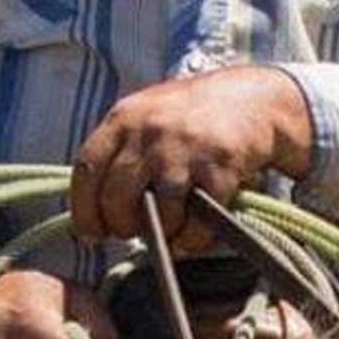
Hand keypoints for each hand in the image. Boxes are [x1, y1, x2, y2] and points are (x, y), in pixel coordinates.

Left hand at [70, 65, 311, 249]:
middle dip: (120, 225)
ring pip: (156, 212)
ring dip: (160, 234)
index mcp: (124, 118)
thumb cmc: (193, 115)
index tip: (91, 233)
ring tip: (166, 233)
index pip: (87, 170)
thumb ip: (120, 149)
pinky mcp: (219, 168)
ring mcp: (185, 149)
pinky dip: (191, 239)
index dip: (84, 209)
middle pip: (116, 196)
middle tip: (130, 233)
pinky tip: (192, 236)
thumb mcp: (147, 116)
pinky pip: (196, 221)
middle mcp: (150, 131)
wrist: (254, 99)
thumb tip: (93, 203)